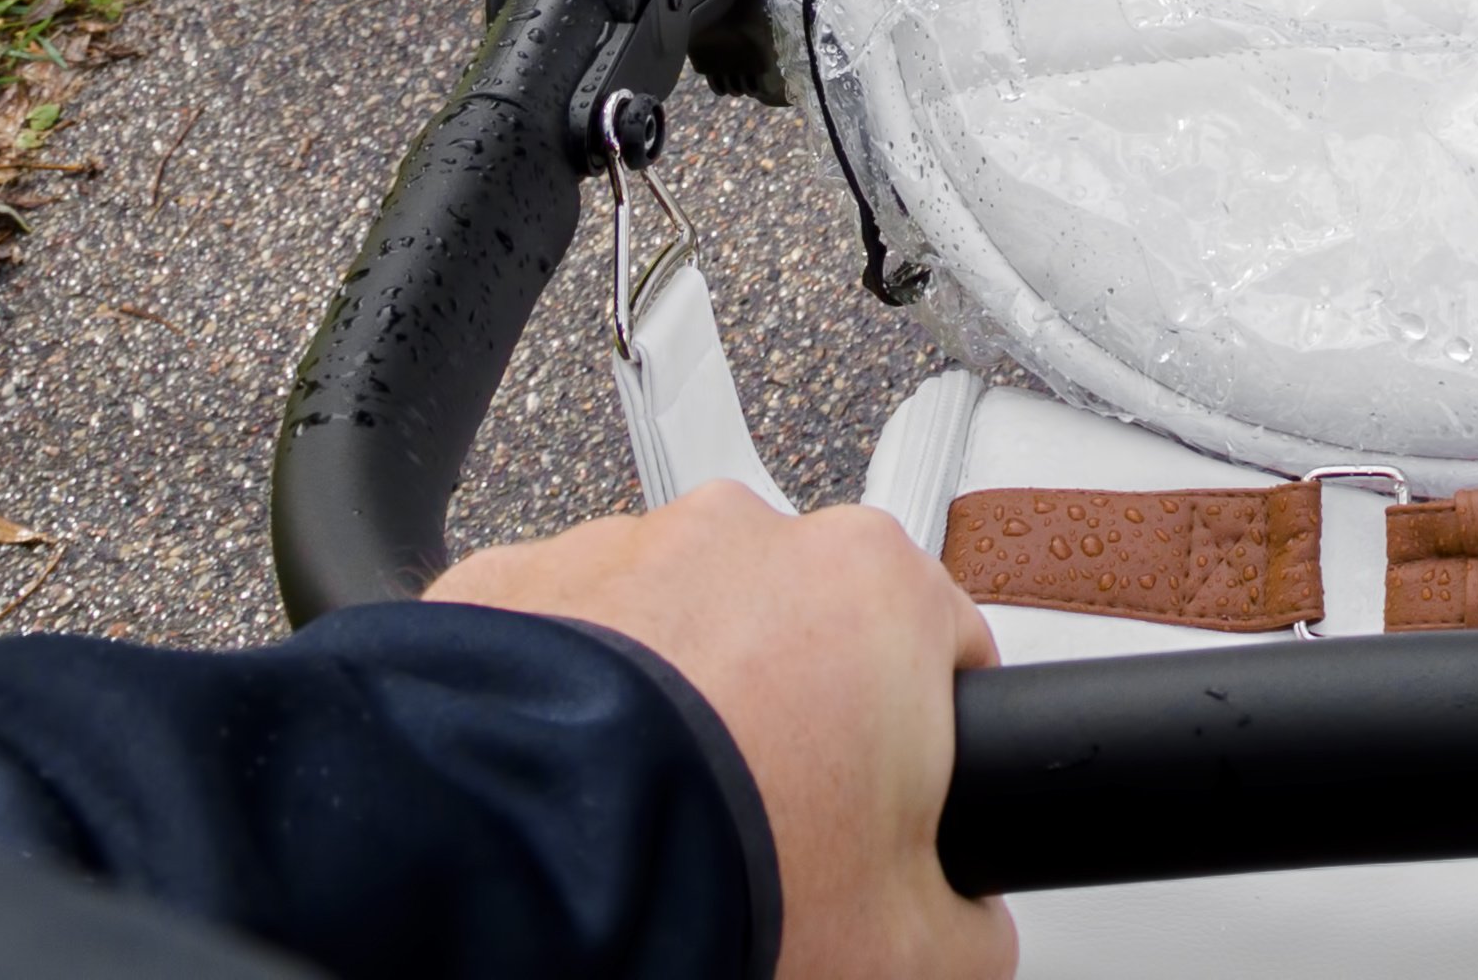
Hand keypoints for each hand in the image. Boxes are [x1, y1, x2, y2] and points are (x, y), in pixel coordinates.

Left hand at [433, 489, 1008, 979]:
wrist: (526, 879)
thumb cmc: (718, 880)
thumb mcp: (904, 947)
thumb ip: (968, 919)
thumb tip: (965, 923)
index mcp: (878, 589)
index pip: (944, 646)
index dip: (926, 741)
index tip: (889, 804)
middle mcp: (752, 538)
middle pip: (802, 623)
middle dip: (788, 706)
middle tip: (758, 823)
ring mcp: (622, 547)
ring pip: (673, 619)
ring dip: (671, 694)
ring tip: (647, 809)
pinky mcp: (509, 582)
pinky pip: (556, 636)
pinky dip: (565, 698)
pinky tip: (570, 788)